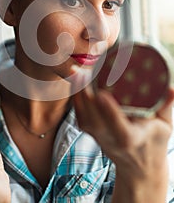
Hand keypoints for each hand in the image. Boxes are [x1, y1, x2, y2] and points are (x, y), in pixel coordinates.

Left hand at [72, 67, 173, 201]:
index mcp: (132, 139)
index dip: (110, 112)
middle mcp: (111, 139)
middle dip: (85, 95)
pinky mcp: (91, 133)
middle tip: (81, 71)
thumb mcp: (165, 127)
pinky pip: (79, 115)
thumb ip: (167, 107)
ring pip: (83, 116)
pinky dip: (75, 98)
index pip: (119, 128)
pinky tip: (74, 82)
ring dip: (77, 93)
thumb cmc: (154, 143)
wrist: (138, 168)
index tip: (102, 94)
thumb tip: (171, 88)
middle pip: (94, 119)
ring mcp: (99, 137)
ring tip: (75, 72)